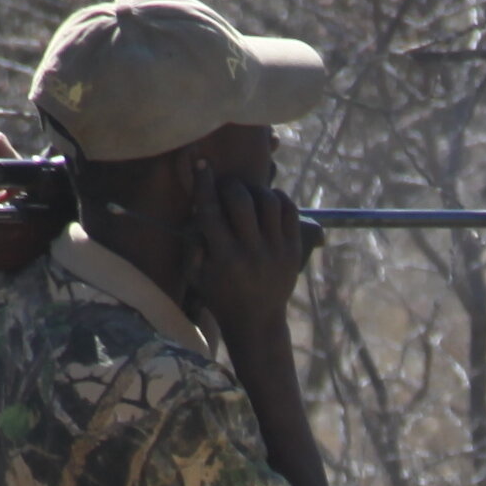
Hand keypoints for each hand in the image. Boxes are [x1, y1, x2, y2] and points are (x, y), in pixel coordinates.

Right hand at [182, 171, 310, 339]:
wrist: (257, 322)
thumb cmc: (220, 296)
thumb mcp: (196, 276)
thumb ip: (192, 244)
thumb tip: (198, 209)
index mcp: (224, 258)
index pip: (211, 211)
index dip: (205, 183)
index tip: (202, 163)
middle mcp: (251, 252)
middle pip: (241, 200)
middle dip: (229, 184)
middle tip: (224, 184)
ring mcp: (276, 250)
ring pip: (268, 201)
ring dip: (255, 189)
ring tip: (247, 192)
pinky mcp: (293, 250)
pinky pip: (290, 211)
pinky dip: (278, 198)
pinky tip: (267, 200)